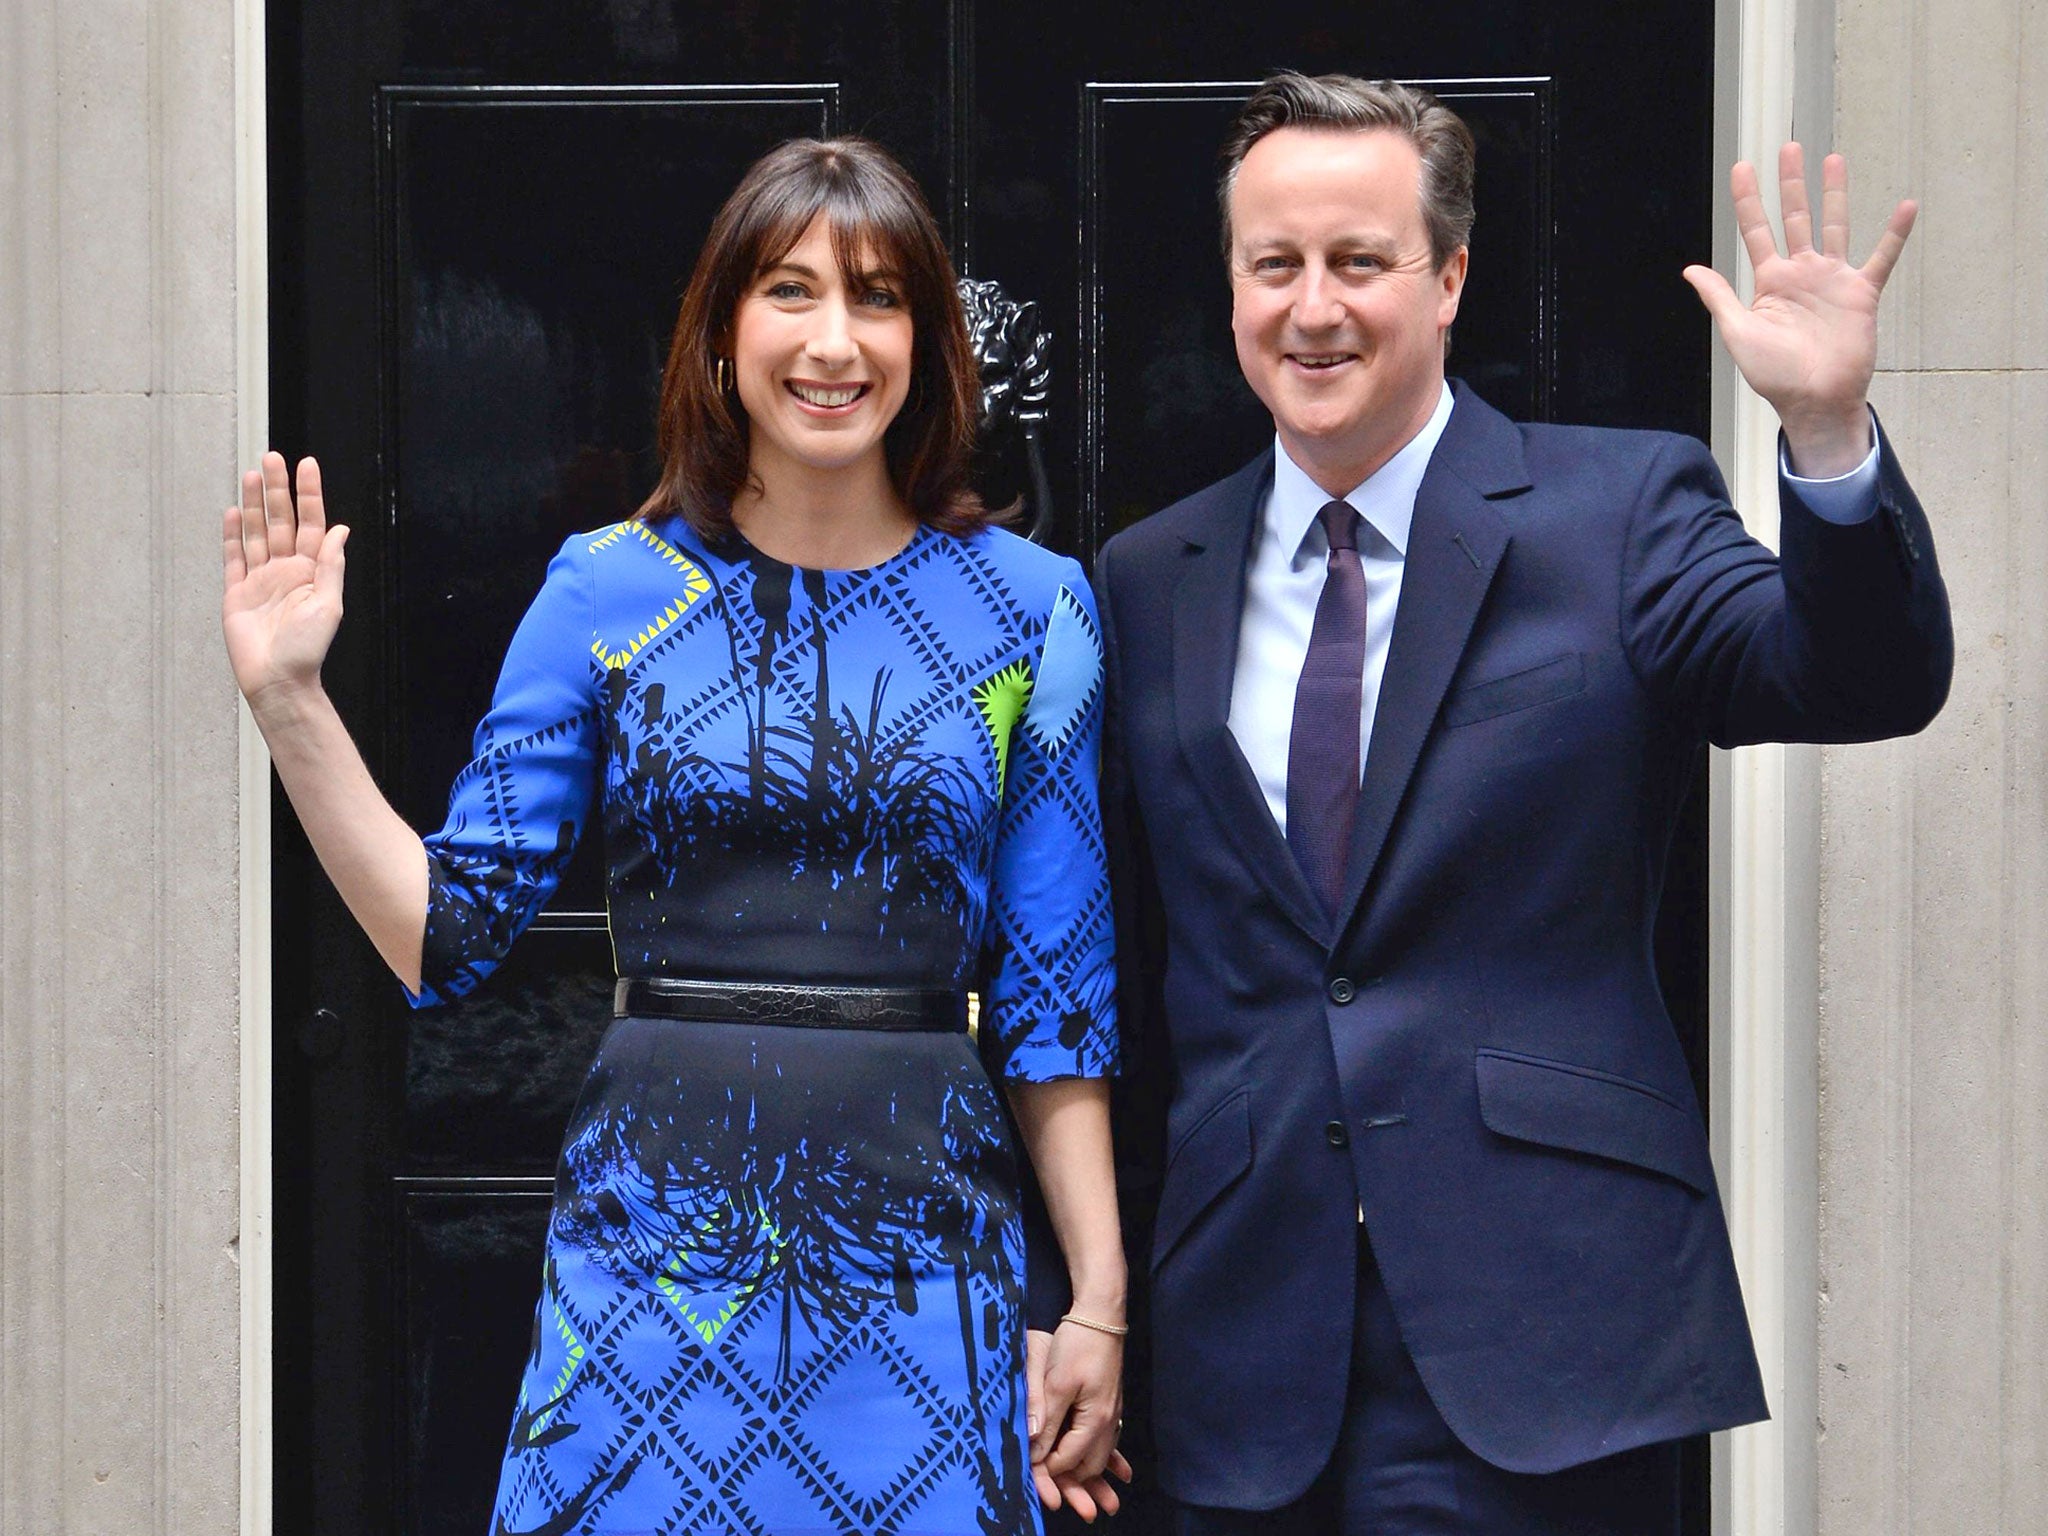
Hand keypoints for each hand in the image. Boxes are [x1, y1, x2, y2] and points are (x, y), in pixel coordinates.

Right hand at [222, 452, 348, 708]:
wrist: (278, 680)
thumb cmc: (307, 650)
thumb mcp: (329, 605)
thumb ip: (331, 566)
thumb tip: (341, 530)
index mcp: (311, 571)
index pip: (311, 523)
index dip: (309, 495)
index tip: (307, 465)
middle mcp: (286, 570)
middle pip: (280, 520)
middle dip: (277, 489)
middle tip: (272, 458)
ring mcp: (260, 580)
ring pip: (256, 532)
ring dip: (254, 504)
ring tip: (252, 475)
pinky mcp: (237, 593)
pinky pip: (234, 557)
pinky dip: (232, 535)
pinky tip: (234, 511)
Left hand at [1026, 1324, 1128, 1520]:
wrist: (1100, 1315)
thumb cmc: (1079, 1343)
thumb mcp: (1056, 1380)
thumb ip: (1045, 1415)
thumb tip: (1032, 1447)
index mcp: (1096, 1420)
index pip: (1070, 1459)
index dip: (1047, 1469)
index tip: (1028, 1470)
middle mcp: (1109, 1422)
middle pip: (1089, 1465)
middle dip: (1072, 1479)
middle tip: (1052, 1483)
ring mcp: (1111, 1412)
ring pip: (1099, 1454)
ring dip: (1085, 1469)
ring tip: (1077, 1482)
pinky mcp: (1108, 1403)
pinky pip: (1105, 1438)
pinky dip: (1097, 1452)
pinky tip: (1098, 1458)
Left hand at [1683, 144, 1916, 476]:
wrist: (1814, 400)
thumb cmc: (1773, 374)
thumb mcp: (1737, 332)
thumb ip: (1719, 297)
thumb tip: (1690, 269)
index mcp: (1769, 282)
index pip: (1755, 231)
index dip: (1747, 199)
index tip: (1742, 167)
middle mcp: (1801, 274)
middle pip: (1795, 217)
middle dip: (1791, 183)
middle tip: (1788, 146)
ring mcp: (1832, 280)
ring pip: (1834, 225)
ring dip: (1834, 193)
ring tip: (1832, 159)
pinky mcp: (1861, 293)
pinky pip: (1881, 257)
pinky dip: (1895, 233)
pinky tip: (1906, 206)